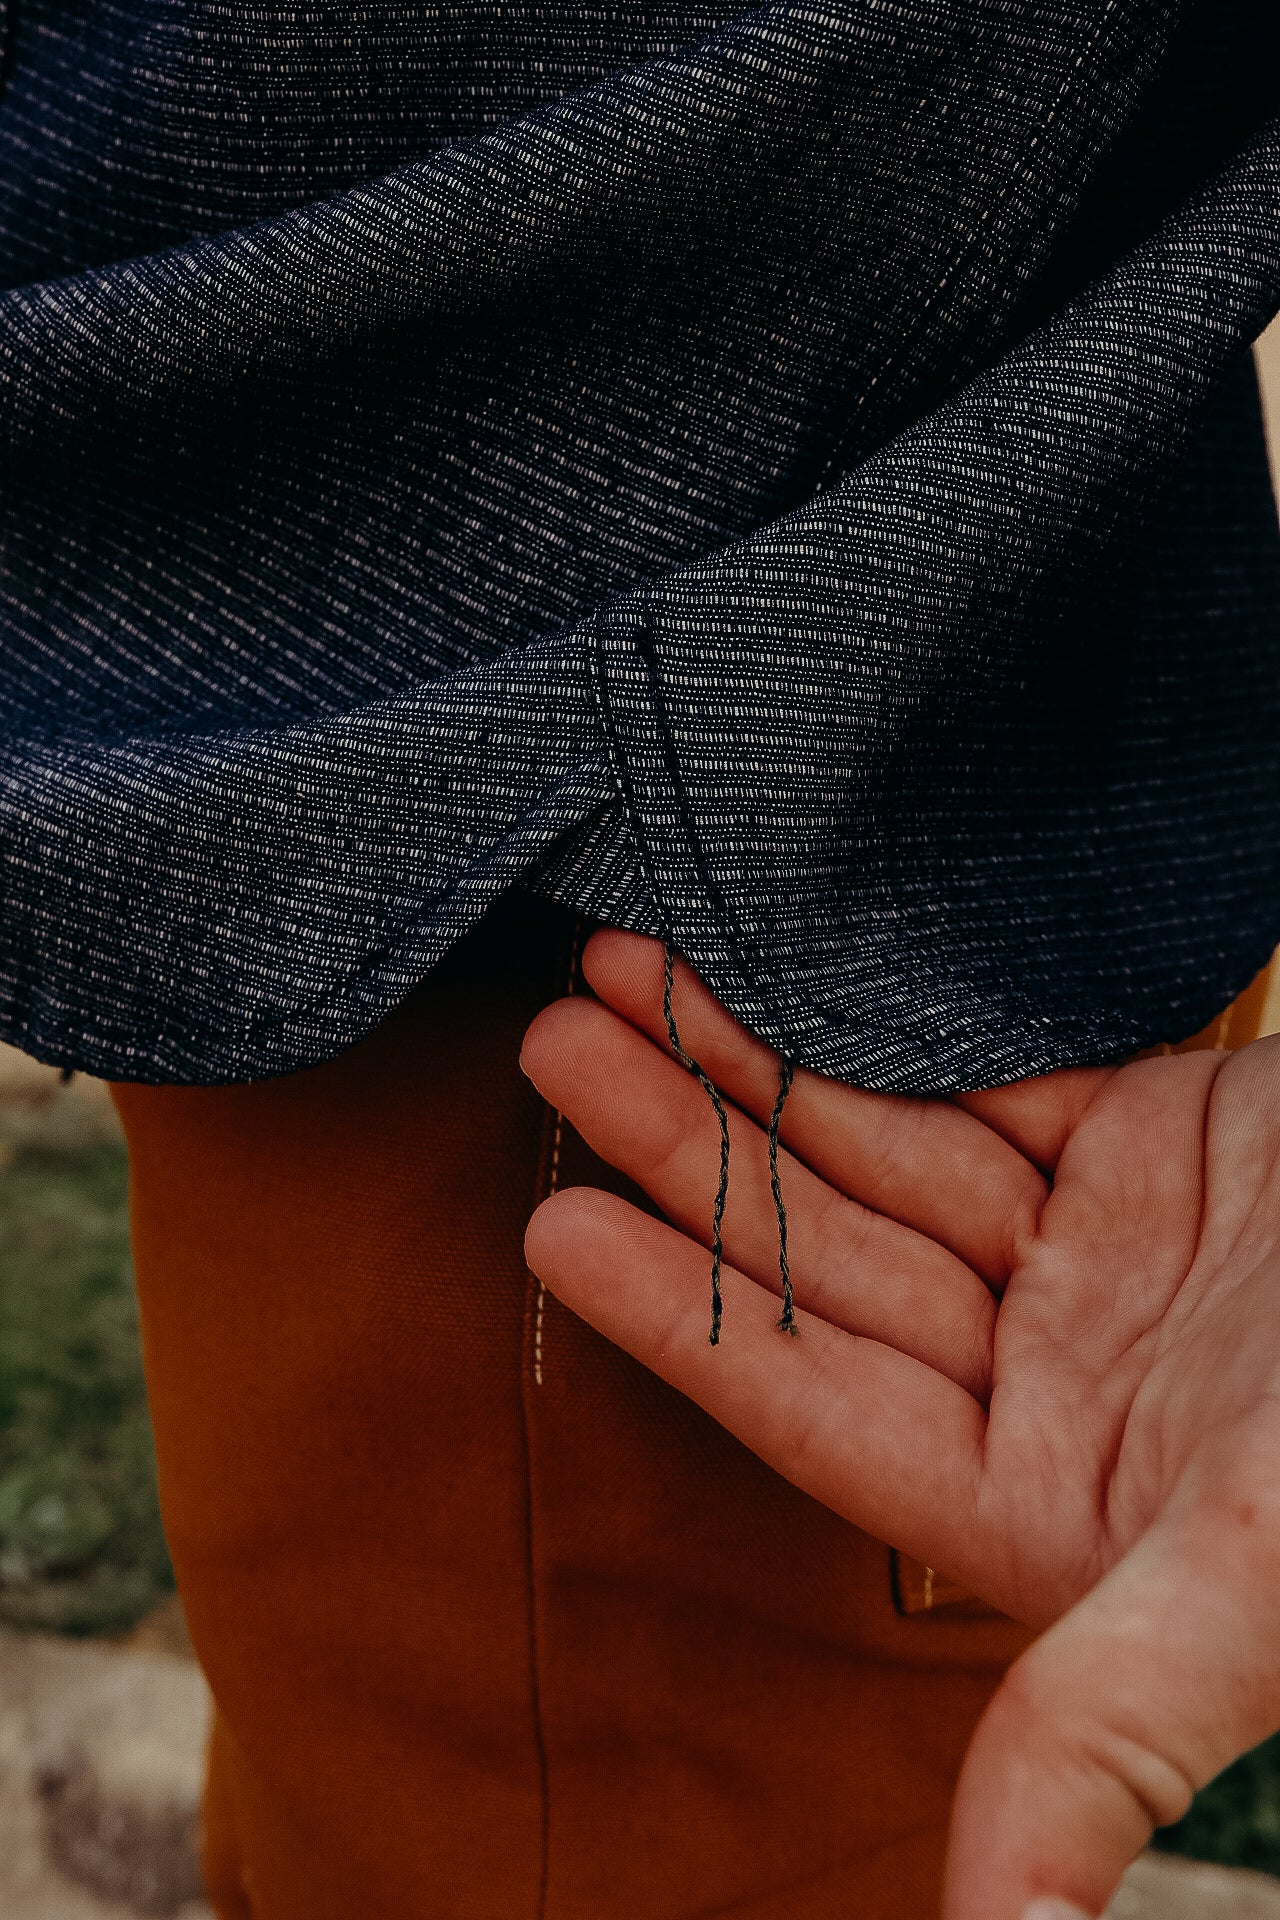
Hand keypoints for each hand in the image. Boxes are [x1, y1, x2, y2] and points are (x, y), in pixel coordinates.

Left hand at [520, 929, 1279, 1919]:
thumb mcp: (1251, 1585)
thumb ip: (1103, 1747)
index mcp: (1040, 1508)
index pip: (817, 1406)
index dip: (686, 1320)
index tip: (558, 1225)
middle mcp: (1044, 1380)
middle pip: (824, 1255)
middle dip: (689, 1148)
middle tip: (556, 1041)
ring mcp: (1089, 1256)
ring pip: (882, 1149)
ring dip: (756, 1064)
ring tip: (622, 972)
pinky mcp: (1146, 1146)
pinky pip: (982, 1078)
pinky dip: (883, 1024)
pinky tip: (776, 969)